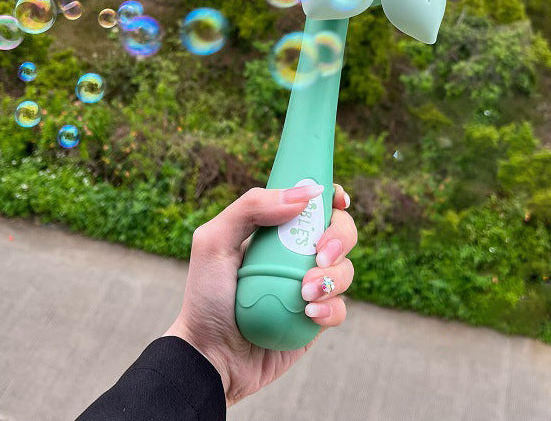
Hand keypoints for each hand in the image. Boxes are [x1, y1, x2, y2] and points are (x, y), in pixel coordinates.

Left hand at [164, 183, 356, 406]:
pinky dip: (330, 308)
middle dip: (340, 237)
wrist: (209, 357)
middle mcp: (297, 254)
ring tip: (303, 295)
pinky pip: (340, 307)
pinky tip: (308, 315)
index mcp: (276, 230)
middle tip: (320, 255)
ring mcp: (309, 286)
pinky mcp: (316, 319)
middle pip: (341, 230)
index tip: (336, 201)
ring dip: (333, 277)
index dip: (331, 196)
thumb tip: (307, 194)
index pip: (314, 202)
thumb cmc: (205, 296)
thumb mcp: (214, 241)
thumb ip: (252, 206)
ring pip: (345, 268)